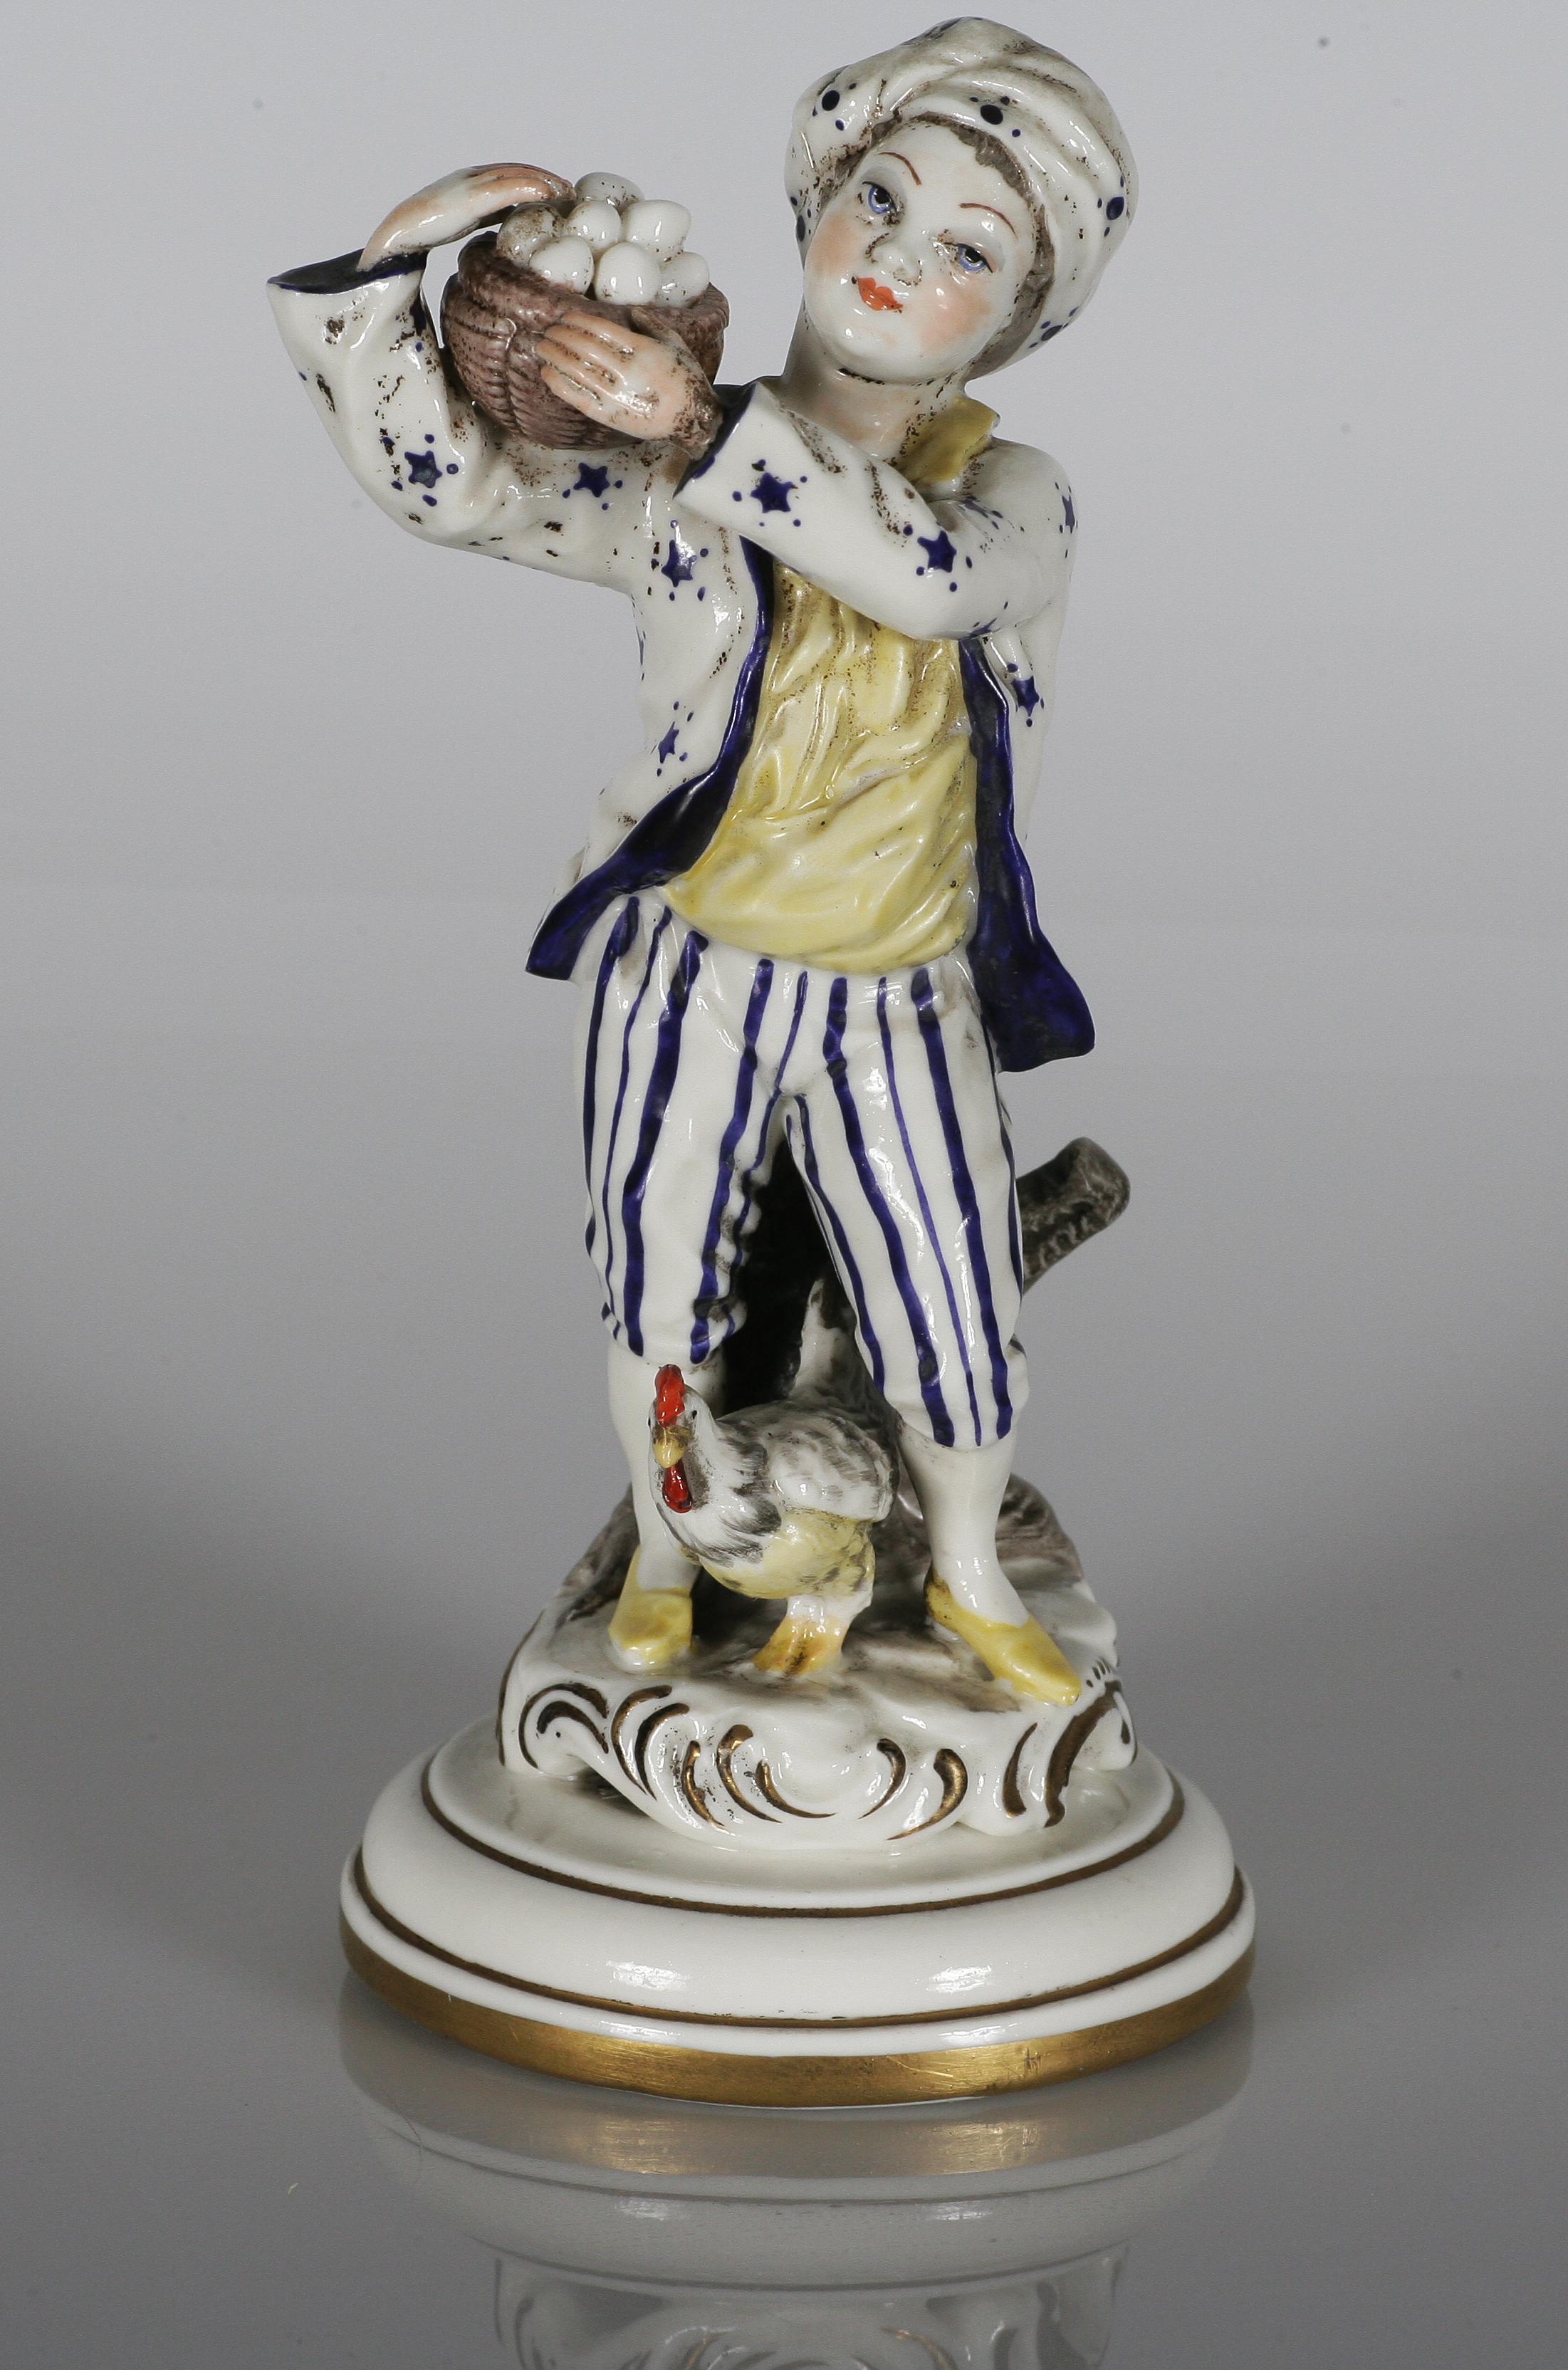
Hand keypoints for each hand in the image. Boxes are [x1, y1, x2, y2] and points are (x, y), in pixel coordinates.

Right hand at [358, 162, 572, 271]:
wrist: (393, 239)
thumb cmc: (420, 238)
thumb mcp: (459, 226)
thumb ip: (481, 223)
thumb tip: (503, 242)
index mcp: (467, 185)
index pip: (508, 177)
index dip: (533, 181)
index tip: (557, 194)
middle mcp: (469, 179)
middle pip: (515, 172)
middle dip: (544, 178)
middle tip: (570, 192)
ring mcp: (468, 185)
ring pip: (515, 176)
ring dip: (544, 181)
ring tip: (567, 192)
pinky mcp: (467, 199)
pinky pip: (505, 190)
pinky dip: (529, 188)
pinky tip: (549, 194)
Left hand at [536, 312, 721, 454]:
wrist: (693, 417)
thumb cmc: (686, 378)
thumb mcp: (676, 344)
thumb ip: (653, 325)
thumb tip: (632, 310)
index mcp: (643, 350)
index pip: (601, 329)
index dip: (579, 320)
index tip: (566, 316)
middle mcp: (627, 371)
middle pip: (585, 347)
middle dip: (563, 335)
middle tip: (549, 329)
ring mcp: (617, 395)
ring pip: (578, 370)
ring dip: (556, 356)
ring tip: (542, 346)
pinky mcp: (611, 416)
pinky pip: (579, 398)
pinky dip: (560, 384)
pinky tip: (547, 373)